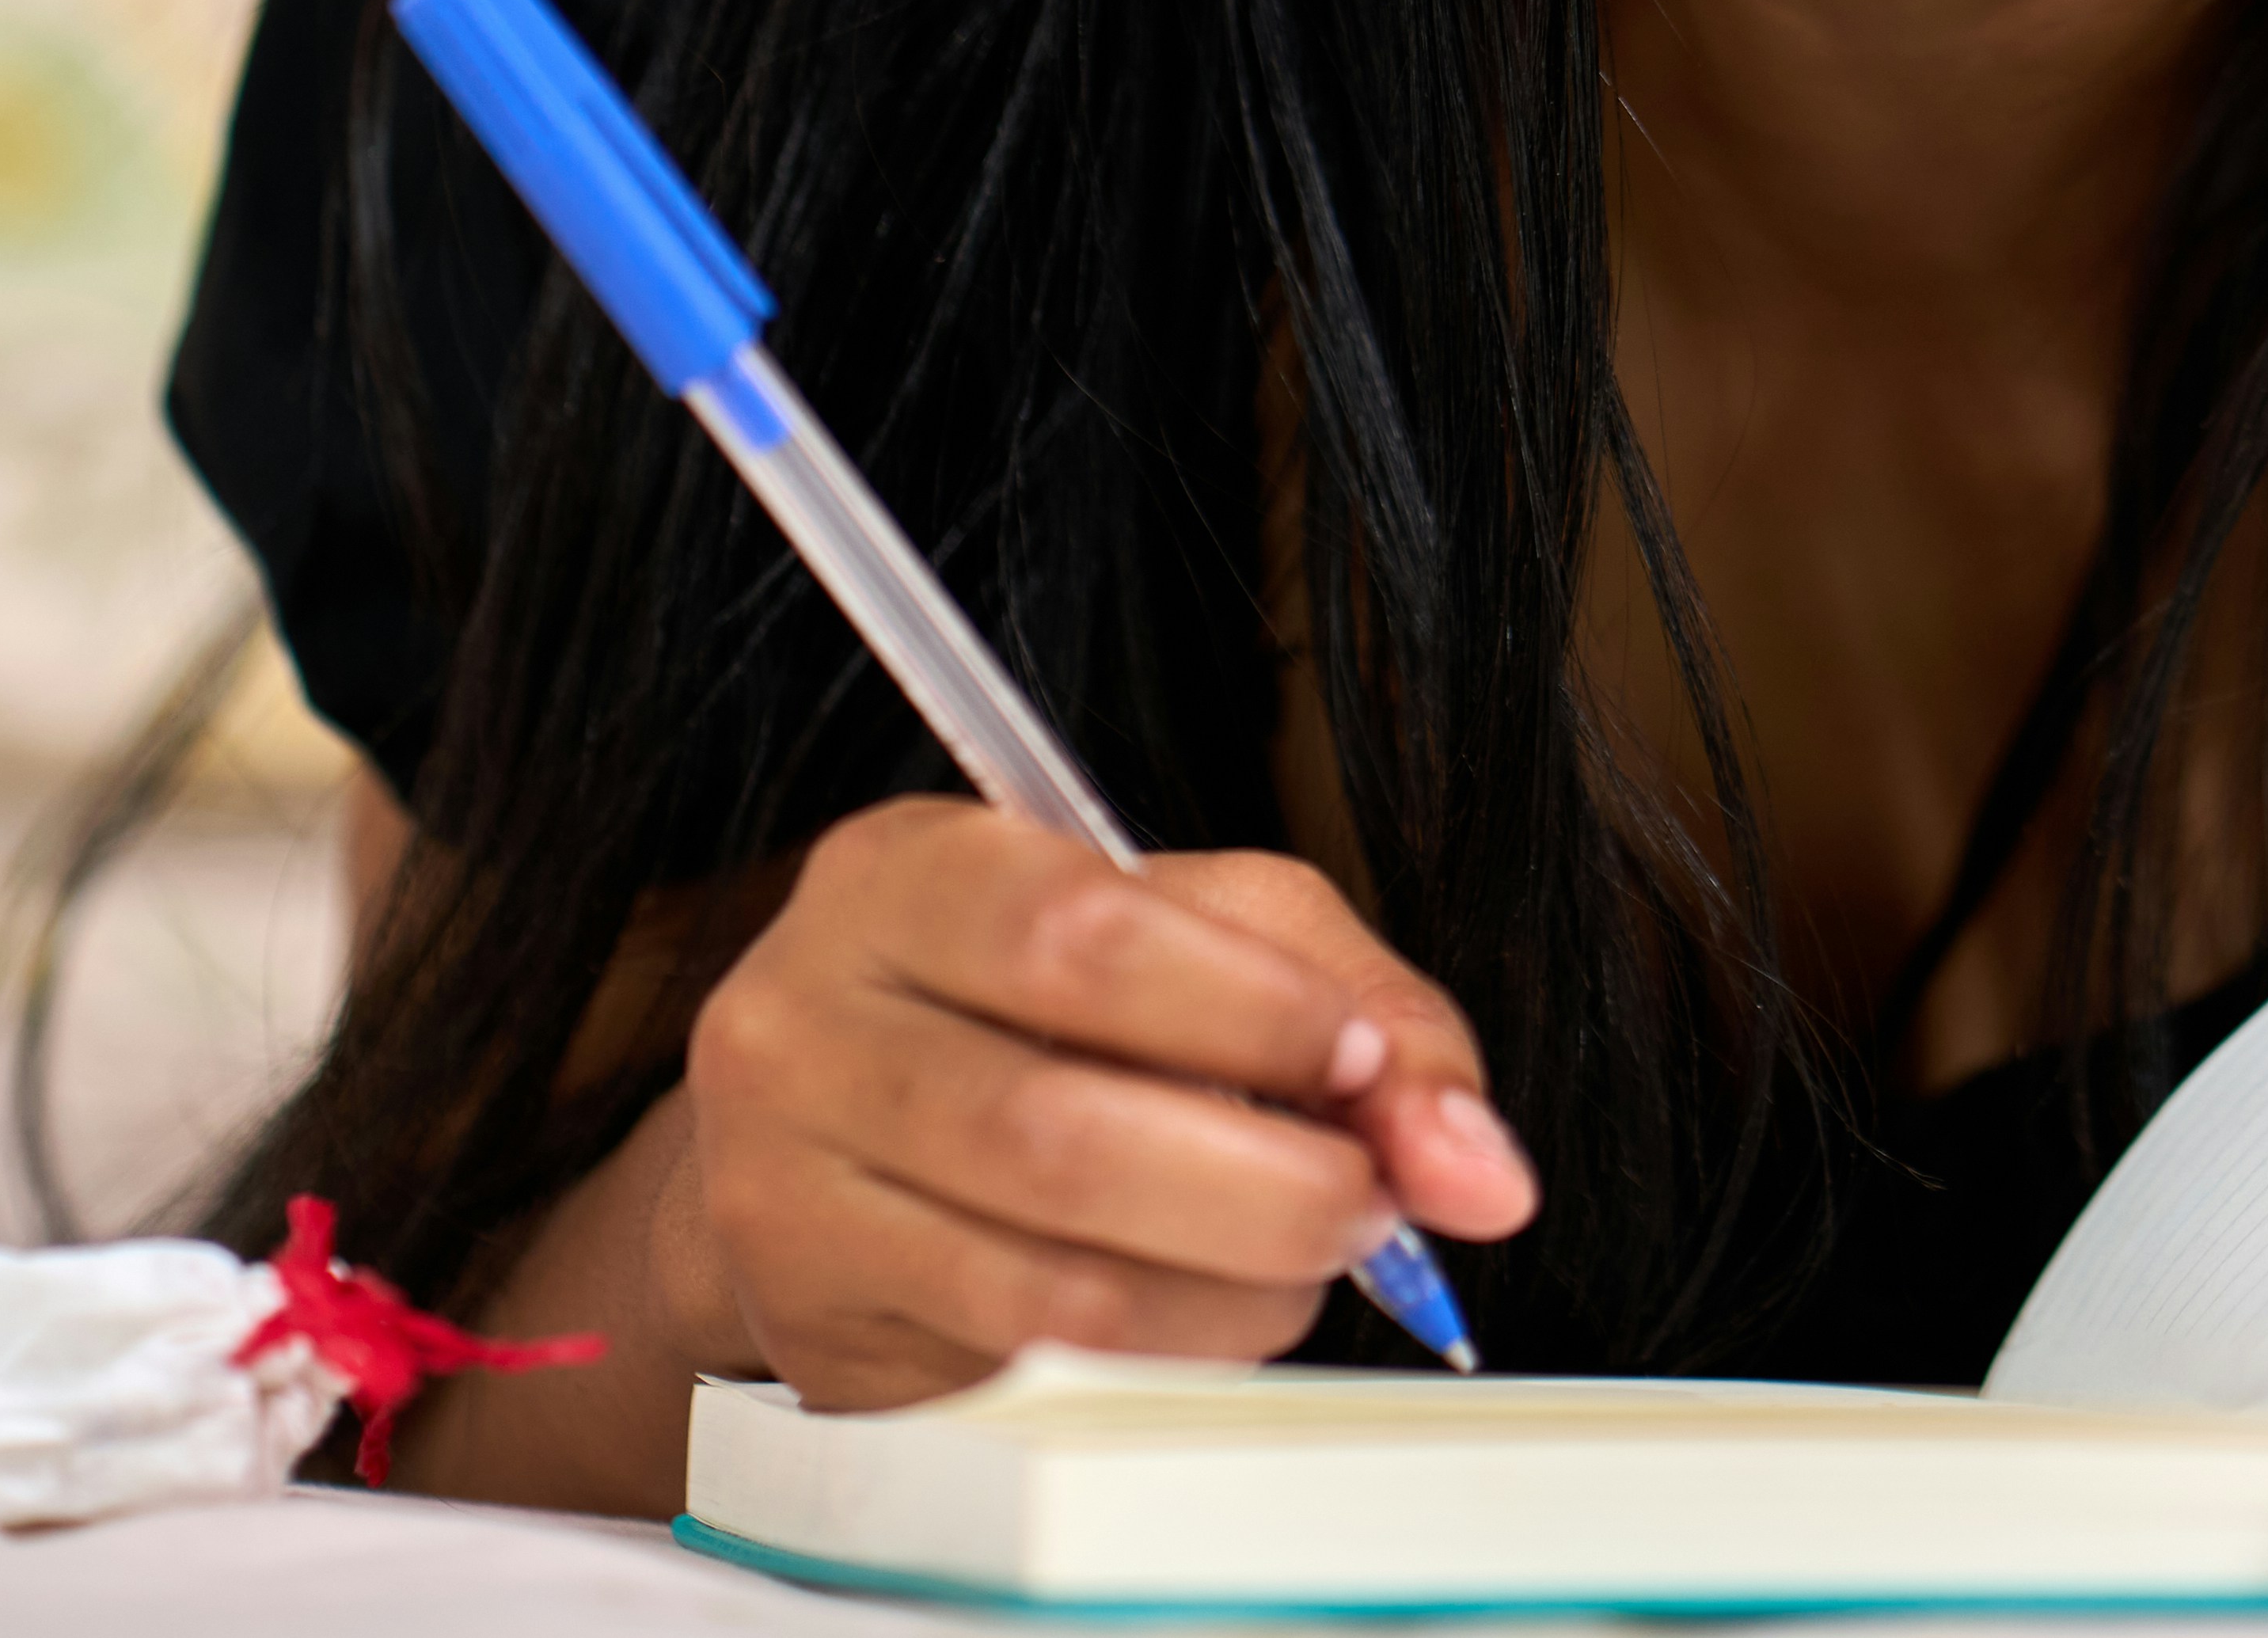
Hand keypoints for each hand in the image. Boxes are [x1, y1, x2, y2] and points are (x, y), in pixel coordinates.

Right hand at [665, 797, 1538, 1409]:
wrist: (834, 1118)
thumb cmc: (1035, 999)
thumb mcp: (1196, 928)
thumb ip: (1357, 1006)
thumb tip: (1478, 1168)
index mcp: (900, 879)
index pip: (1078, 937)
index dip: (1251, 1010)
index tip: (1357, 1052)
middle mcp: (804, 1032)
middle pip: (1063, 1137)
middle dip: (1272, 1187)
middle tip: (1367, 1198)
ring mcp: (789, 1202)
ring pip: (1056, 1293)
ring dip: (1238, 1295)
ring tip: (1304, 1256)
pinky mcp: (824, 1347)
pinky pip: (1033, 1388)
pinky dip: (1168, 1366)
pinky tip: (1208, 1314)